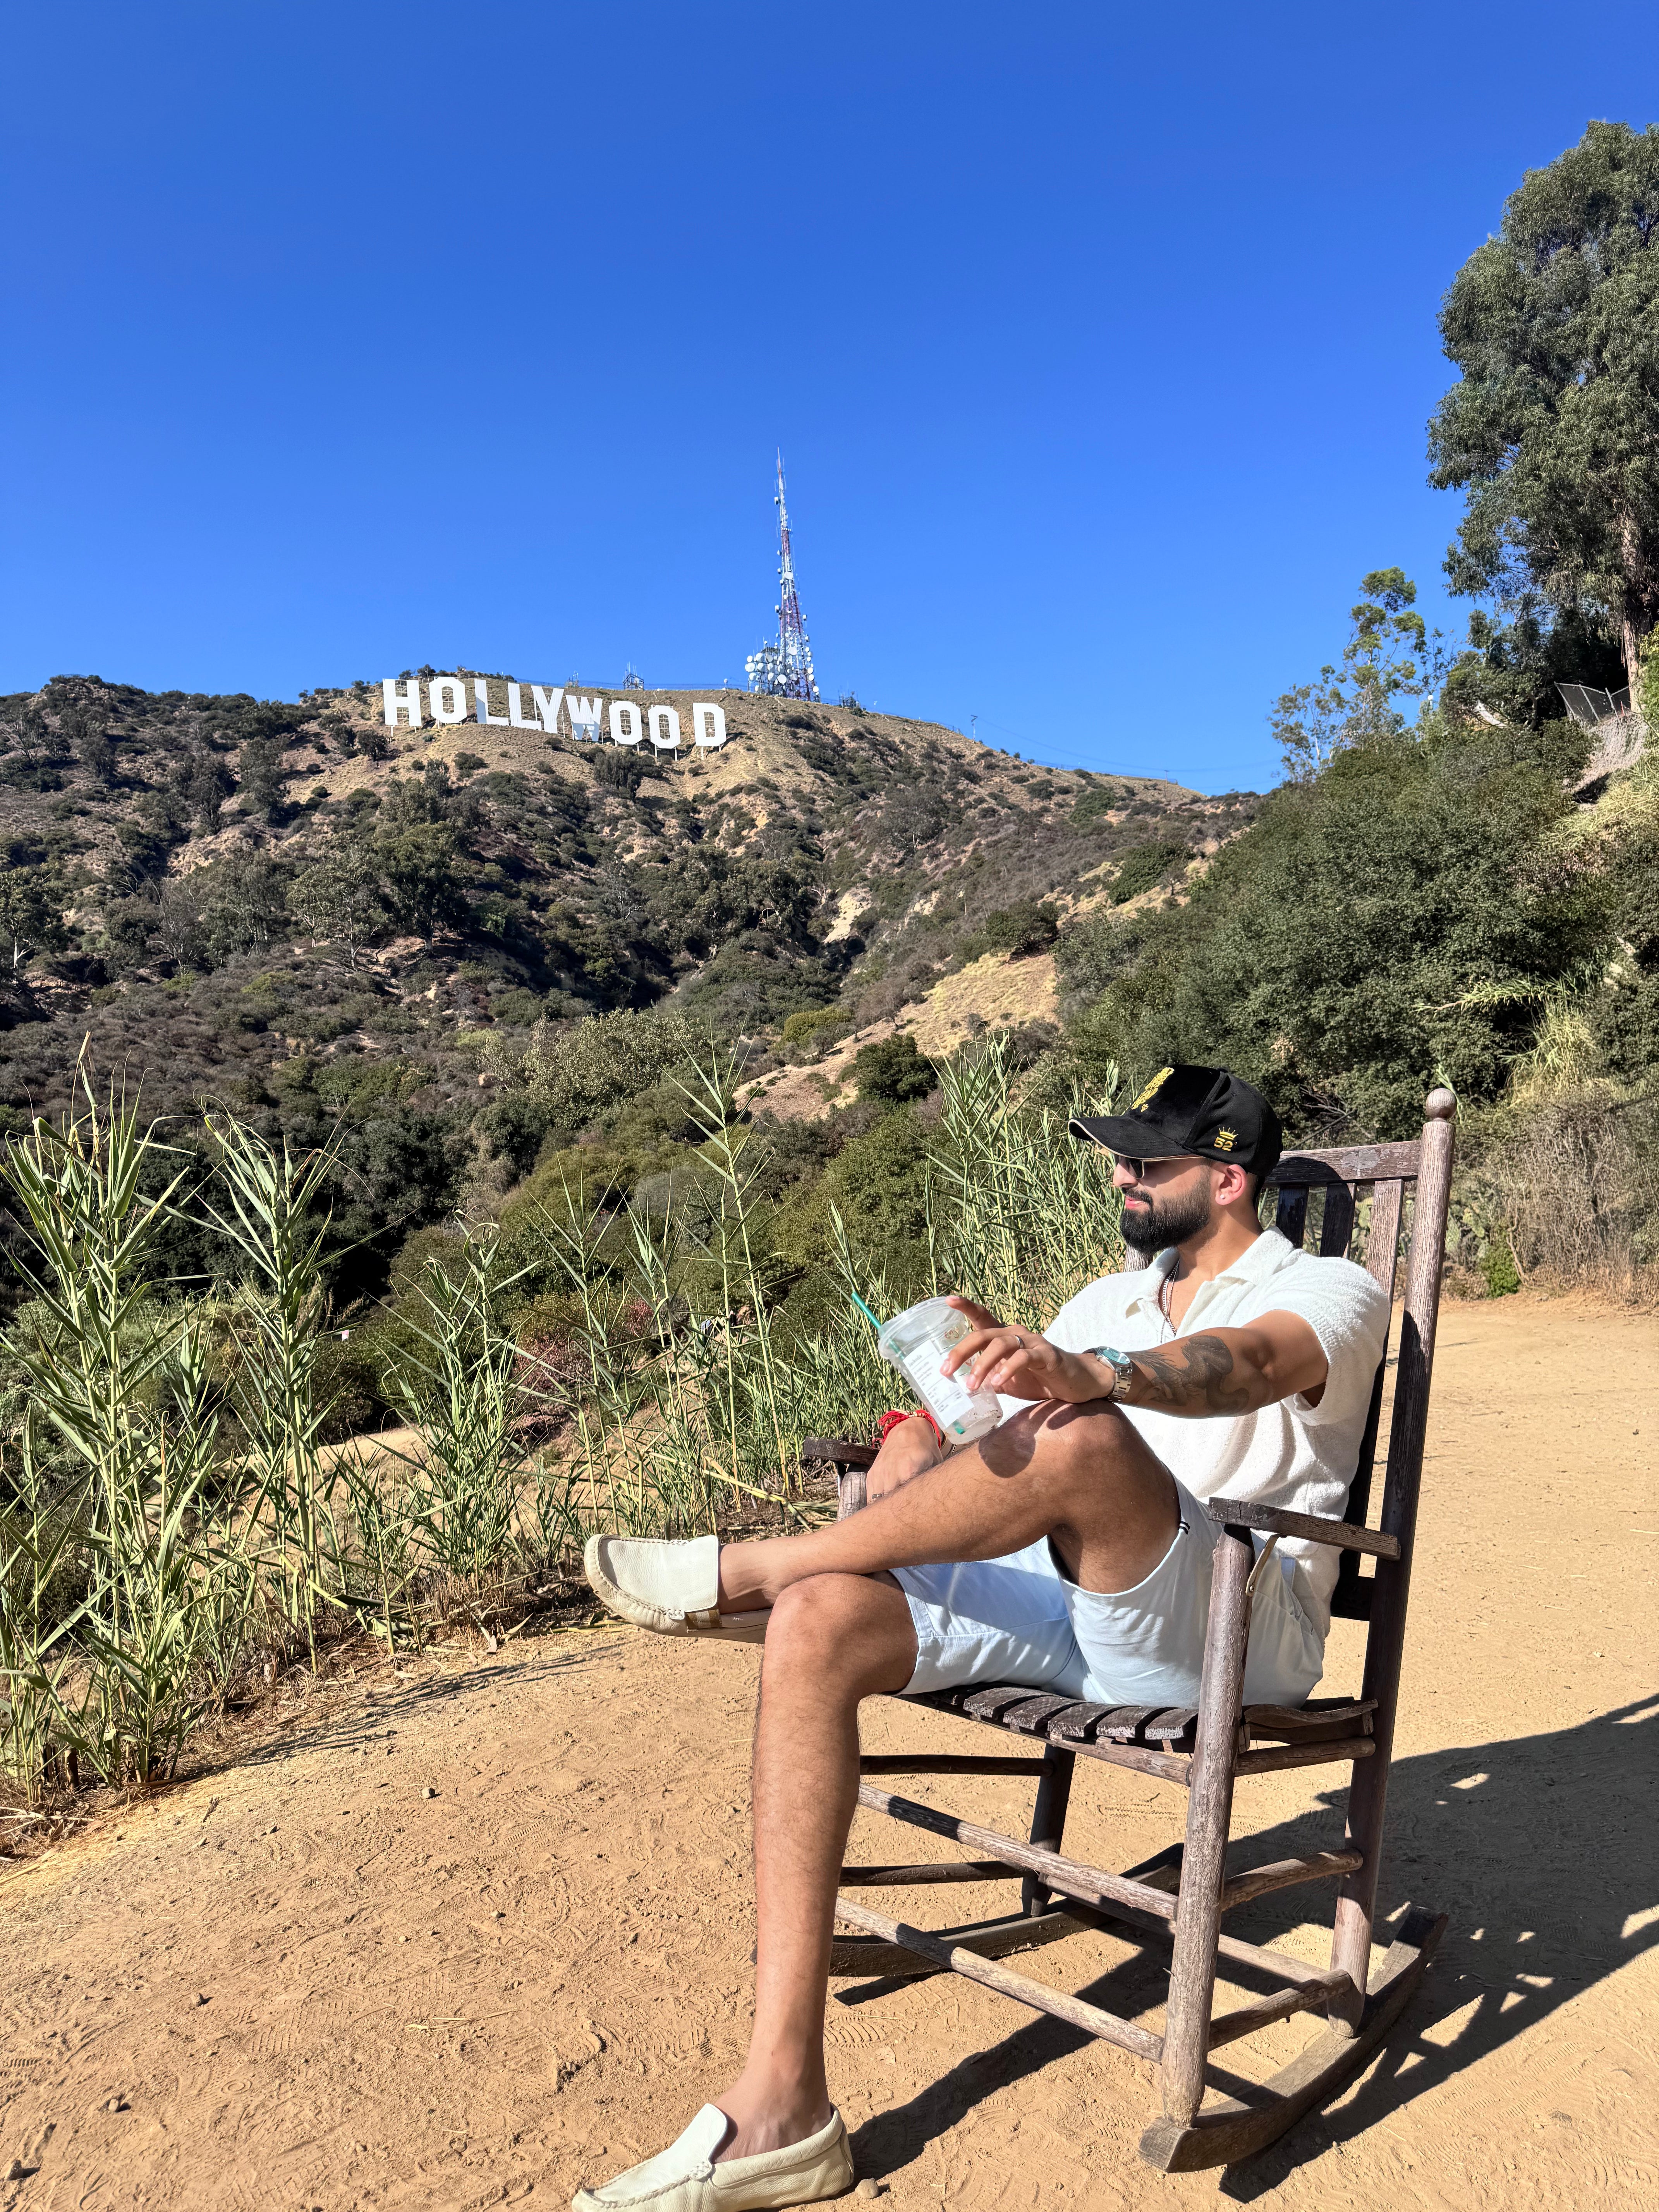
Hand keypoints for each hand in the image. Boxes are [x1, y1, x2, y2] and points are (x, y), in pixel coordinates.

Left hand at [940, 1315, 1110, 1404]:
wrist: (1075, 1384)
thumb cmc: (1037, 1379)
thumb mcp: (1007, 1381)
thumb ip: (988, 1380)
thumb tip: (962, 1390)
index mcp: (1004, 1337)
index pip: (982, 1317)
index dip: (966, 1307)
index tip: (948, 1299)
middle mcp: (1016, 1334)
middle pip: (983, 1334)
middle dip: (961, 1351)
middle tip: (945, 1370)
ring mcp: (1032, 1342)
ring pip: (1001, 1345)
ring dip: (982, 1365)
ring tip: (971, 1385)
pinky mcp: (1047, 1355)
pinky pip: (1023, 1358)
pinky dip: (1007, 1369)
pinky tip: (998, 1382)